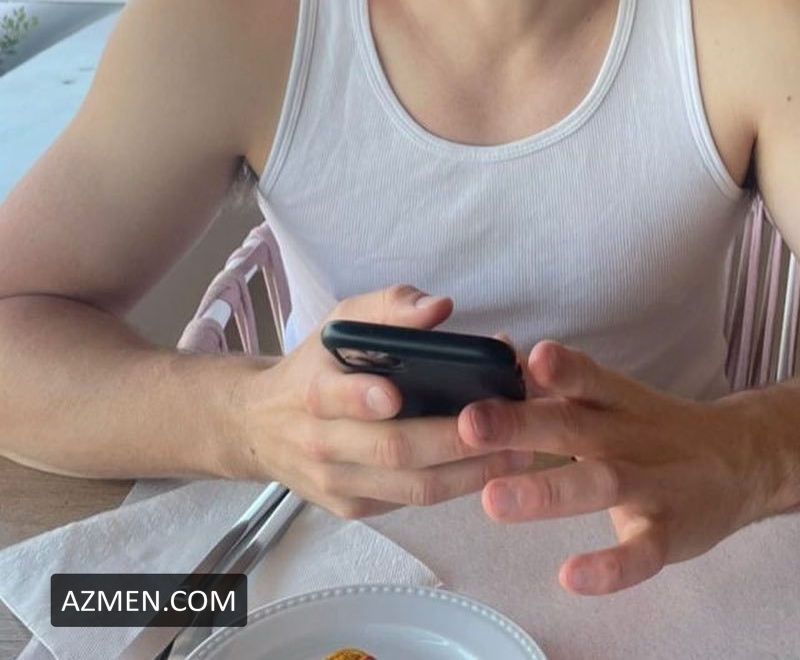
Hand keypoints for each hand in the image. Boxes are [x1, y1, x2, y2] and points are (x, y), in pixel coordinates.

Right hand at [235, 284, 530, 515]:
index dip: (362, 397)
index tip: (395, 394)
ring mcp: (338, 483)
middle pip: (391, 450)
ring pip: (411, 487)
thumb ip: (390, 307)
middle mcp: (321, 442)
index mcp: (311, 389)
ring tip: (520, 449)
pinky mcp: (356, 509)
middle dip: (453, 439)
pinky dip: (458, 485)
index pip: (331, 397)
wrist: (262, 426)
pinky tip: (494, 465)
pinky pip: (413, 502)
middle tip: (507, 423)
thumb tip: (440, 308)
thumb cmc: (318, 363)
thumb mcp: (342, 321)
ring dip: (471, 471)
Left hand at [457, 340, 770, 594]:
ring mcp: (652, 484)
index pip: (585, 376)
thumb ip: (560, 390)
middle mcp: (628, 434)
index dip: (558, 367)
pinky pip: (640, 552)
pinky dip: (609, 567)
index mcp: (613, 399)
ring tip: (493, 500)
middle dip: (522, 424)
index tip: (521, 359)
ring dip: (547, 491)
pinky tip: (571, 575)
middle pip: (574, 425)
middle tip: (470, 423)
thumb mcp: (613, 400)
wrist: (741, 461)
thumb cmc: (653, 429)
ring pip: (600, 484)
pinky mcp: (668, 533)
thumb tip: (496, 366)